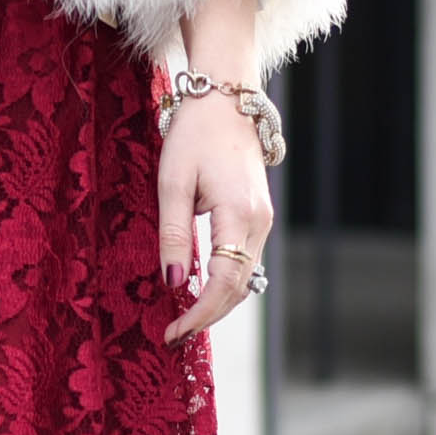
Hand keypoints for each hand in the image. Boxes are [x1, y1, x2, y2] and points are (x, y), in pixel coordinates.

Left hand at [157, 79, 273, 346]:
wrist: (225, 99)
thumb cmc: (194, 134)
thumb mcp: (173, 182)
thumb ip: (174, 233)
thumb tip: (174, 282)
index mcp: (239, 214)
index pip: (224, 283)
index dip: (200, 313)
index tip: (172, 332)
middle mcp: (259, 222)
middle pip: (239, 288)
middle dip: (207, 316)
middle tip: (172, 335)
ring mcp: (263, 218)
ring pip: (245, 277)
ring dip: (218, 302)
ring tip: (183, 318)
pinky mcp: (258, 214)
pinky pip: (246, 260)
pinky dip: (227, 281)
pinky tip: (202, 288)